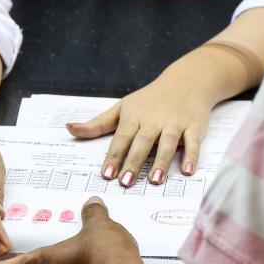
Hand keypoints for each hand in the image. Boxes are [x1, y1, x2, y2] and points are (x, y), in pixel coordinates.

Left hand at [67, 75, 220, 186]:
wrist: (187, 81)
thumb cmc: (150, 99)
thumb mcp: (122, 107)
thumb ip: (97, 124)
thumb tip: (69, 129)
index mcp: (134, 116)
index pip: (121, 138)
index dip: (114, 156)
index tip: (107, 174)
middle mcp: (153, 120)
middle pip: (143, 142)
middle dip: (134, 161)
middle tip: (126, 182)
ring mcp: (175, 122)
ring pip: (168, 143)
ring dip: (162, 161)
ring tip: (154, 180)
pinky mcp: (194, 125)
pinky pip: (193, 142)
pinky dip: (192, 155)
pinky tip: (188, 171)